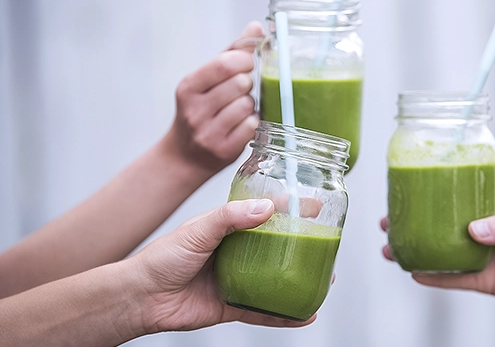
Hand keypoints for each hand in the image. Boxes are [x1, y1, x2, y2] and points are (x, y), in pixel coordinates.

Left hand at [129, 199, 313, 333]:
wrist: (142, 297)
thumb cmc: (162, 258)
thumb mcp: (198, 229)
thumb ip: (230, 218)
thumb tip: (266, 208)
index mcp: (229, 228)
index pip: (266, 213)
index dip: (290, 208)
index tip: (313, 205)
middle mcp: (236, 252)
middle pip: (277, 247)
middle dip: (302, 246)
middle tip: (327, 244)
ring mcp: (237, 279)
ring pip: (276, 279)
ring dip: (299, 279)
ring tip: (324, 279)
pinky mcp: (233, 306)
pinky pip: (264, 310)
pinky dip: (284, 314)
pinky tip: (304, 314)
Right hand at [163, 22, 263, 173]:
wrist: (184, 156)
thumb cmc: (199, 112)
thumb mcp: (206, 80)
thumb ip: (231, 53)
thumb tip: (256, 28)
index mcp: (189, 87)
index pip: (225, 64)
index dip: (244, 60)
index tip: (247, 64)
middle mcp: (195, 110)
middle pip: (241, 84)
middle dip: (247, 84)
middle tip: (240, 91)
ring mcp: (209, 132)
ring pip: (248, 105)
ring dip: (250, 105)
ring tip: (238, 110)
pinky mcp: (224, 150)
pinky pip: (252, 126)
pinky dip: (252, 123)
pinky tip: (241, 125)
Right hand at [381, 188, 494, 308]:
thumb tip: (472, 231)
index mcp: (490, 206)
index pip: (455, 193)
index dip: (430, 191)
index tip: (406, 188)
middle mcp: (479, 229)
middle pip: (437, 223)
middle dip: (411, 222)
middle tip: (387, 222)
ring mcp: (478, 255)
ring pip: (438, 251)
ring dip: (415, 250)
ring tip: (390, 250)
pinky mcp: (481, 280)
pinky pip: (452, 278)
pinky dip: (433, 277)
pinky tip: (413, 272)